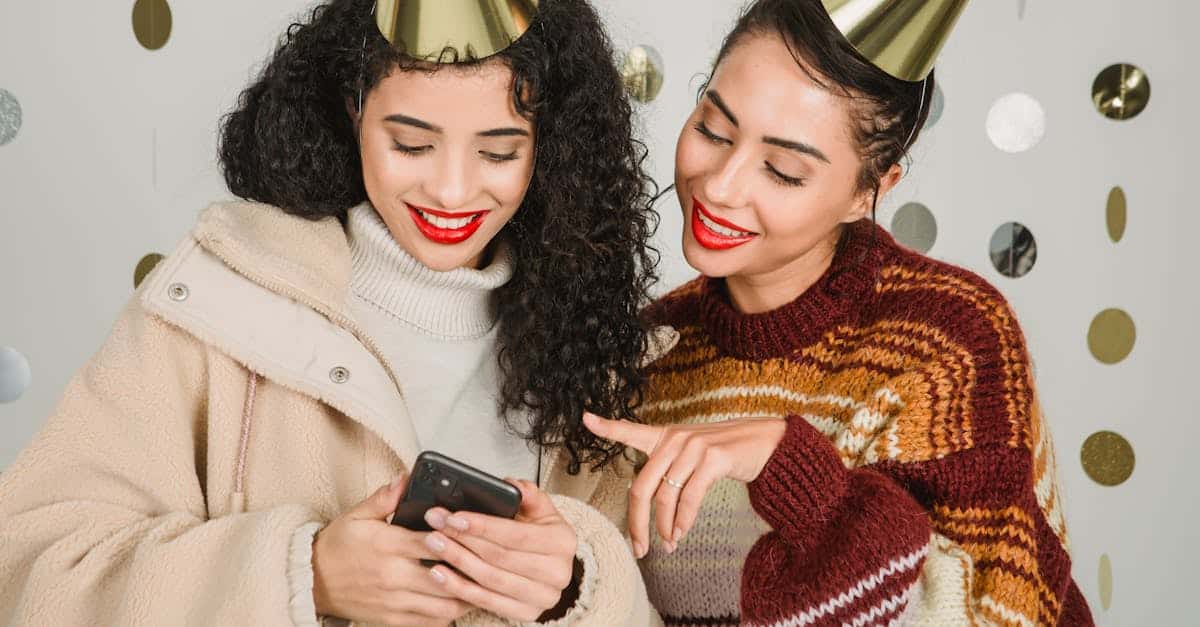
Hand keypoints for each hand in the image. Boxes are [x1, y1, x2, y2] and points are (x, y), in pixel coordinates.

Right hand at [312, 476, 470, 625]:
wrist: (312, 581)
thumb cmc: (337, 547)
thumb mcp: (357, 515)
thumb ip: (384, 498)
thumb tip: (405, 478)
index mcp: (387, 545)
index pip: (433, 542)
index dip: (458, 537)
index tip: (473, 532)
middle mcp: (393, 575)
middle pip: (445, 576)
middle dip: (469, 570)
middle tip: (489, 561)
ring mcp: (394, 601)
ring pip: (443, 605)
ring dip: (465, 595)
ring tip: (479, 583)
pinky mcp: (392, 619)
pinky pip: (429, 622)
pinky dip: (448, 614)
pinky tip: (458, 601)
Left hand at [422, 479, 578, 621]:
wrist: (550, 567)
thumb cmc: (541, 535)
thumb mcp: (541, 510)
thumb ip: (528, 494)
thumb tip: (510, 484)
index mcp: (562, 542)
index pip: (516, 534)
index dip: (482, 526)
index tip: (454, 517)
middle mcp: (557, 572)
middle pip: (499, 556)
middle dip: (462, 540)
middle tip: (435, 526)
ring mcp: (542, 596)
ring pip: (489, 579)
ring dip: (457, 561)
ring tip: (434, 545)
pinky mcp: (526, 613)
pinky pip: (486, 601)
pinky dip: (459, 587)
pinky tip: (440, 573)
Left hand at [583, 412, 785, 557]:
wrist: (765, 444)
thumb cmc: (726, 453)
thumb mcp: (693, 455)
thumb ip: (671, 472)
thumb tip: (657, 514)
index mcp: (665, 436)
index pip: (631, 430)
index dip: (606, 426)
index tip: (585, 419)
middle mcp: (675, 439)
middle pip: (642, 487)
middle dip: (637, 522)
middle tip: (639, 547)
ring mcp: (693, 447)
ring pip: (665, 497)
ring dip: (664, 527)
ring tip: (668, 544)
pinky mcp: (713, 458)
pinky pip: (689, 497)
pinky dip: (683, 520)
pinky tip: (681, 532)